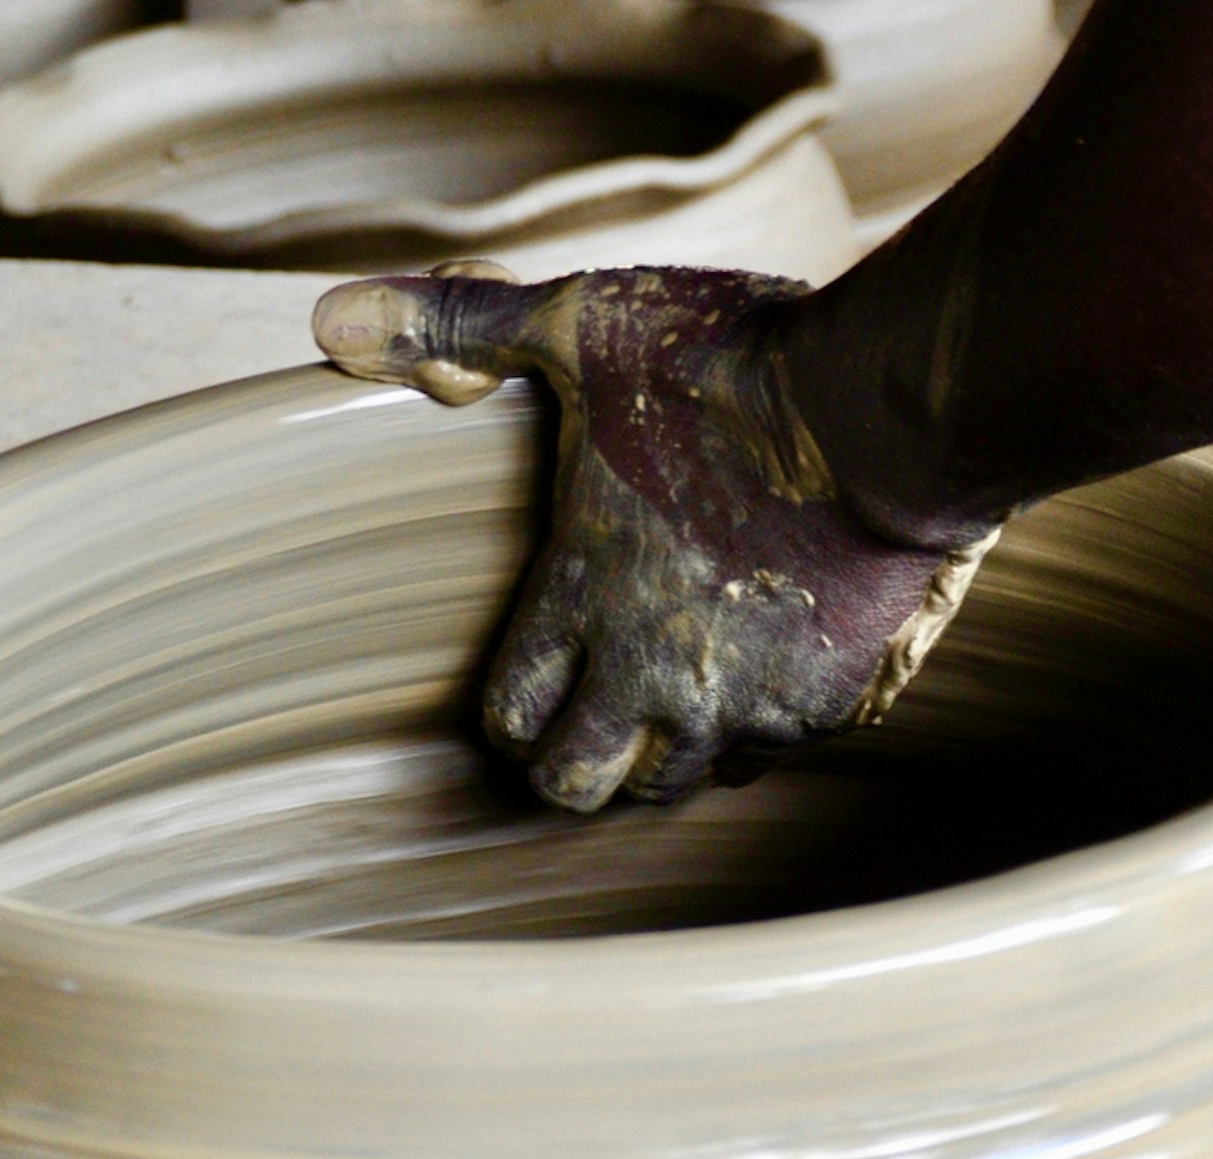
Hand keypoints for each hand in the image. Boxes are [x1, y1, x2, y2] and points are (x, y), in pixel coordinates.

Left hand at [312, 266, 998, 812]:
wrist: (882, 410)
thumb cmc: (729, 364)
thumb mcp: (580, 324)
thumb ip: (459, 331)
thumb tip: (330, 321)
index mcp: (582, 594)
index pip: (513, 717)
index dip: (512, 711)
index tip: (528, 686)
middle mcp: (650, 671)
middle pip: (580, 782)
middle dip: (572, 761)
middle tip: (586, 719)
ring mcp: (737, 700)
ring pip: (674, 781)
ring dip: (660, 751)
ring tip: (668, 700)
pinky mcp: (816, 705)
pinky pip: (764, 752)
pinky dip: (751, 728)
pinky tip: (756, 677)